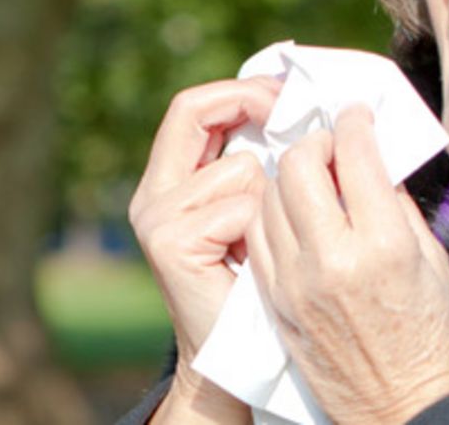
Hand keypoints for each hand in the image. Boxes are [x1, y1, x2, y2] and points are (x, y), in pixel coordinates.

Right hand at [129, 77, 280, 421]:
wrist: (239, 358)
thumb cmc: (260, 285)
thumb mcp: (255, 210)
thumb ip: (258, 162)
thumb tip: (295, 104)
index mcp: (170, 181)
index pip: (193, 107)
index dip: (240, 90)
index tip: (286, 93)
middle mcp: (153, 194)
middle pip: (196, 111)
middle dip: (251, 104)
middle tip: (292, 114)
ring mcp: (157, 218)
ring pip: (239, 167)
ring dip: (270, 199)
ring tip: (267, 240)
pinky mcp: (170, 242)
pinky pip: (240, 205)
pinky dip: (261, 230)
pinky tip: (255, 263)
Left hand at [247, 105, 448, 423]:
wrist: (401, 410)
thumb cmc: (430, 337)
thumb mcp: (432, 261)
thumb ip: (398, 203)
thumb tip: (372, 157)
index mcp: (383, 244)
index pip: (355, 154)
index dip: (354, 123)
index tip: (356, 115)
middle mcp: (333, 259)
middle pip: (299, 166)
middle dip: (314, 141)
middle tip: (330, 144)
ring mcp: (296, 282)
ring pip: (269, 196)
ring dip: (289, 175)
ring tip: (312, 178)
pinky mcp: (274, 302)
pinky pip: (258, 235)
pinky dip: (272, 212)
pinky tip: (293, 214)